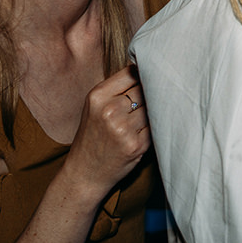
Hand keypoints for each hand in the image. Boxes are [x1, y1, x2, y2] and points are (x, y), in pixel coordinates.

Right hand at [62, 66, 149, 197]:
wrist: (84, 173)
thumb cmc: (93, 136)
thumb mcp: (96, 107)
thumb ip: (118, 89)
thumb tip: (151, 69)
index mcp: (97, 96)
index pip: (133, 72)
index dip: (144, 74)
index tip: (150, 77)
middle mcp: (109, 110)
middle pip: (146, 89)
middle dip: (152, 92)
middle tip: (155, 97)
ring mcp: (123, 129)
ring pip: (154, 107)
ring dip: (156, 110)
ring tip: (146, 117)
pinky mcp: (137, 145)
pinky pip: (156, 126)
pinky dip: (156, 126)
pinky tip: (146, 131)